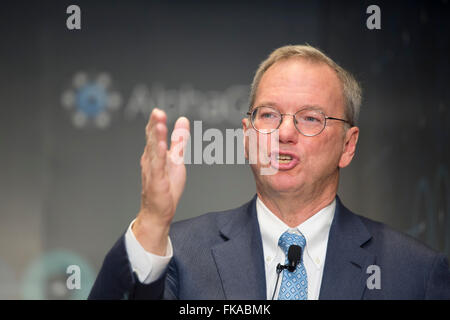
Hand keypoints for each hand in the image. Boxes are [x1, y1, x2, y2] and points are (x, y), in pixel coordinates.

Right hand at [133, 108, 189, 254]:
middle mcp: (150, 160)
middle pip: (152, 139)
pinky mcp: (157, 181)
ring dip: (157, 137)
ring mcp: (152, 170)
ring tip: (159, 123)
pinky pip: (158, 166)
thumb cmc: (166, 187)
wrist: (159, 212)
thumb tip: (183, 120)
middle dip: (155, 125)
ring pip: (154, 150)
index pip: (154, 135)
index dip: (156, 123)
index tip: (159, 111)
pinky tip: (162, 146)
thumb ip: (179, 140)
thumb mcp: (176, 159)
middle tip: (157, 112)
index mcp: (155, 154)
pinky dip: (159, 156)